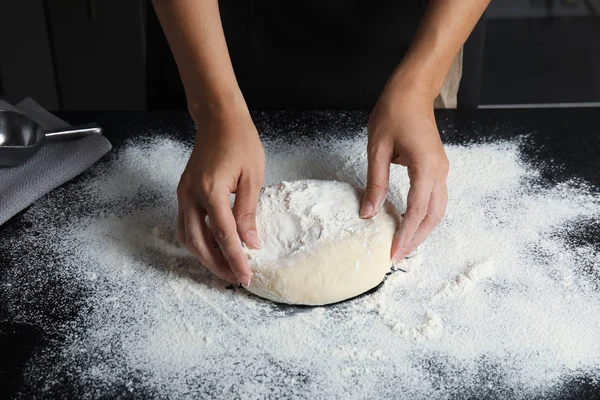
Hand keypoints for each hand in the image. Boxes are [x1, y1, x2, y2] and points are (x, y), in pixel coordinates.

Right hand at [177, 105, 264, 285]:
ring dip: (204, 256)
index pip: (224, 235)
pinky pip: (186, 224)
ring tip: (225, 267)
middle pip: (199, 242)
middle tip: (235, 278)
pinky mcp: (183, 192)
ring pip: (187, 237)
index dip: (235, 259)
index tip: (246, 276)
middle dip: (217, 264)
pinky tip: (214, 247)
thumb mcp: (253, 177)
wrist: (219, 119)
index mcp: (211, 190)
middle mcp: (191, 195)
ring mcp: (183, 194)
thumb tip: (250, 243)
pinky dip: (198, 241)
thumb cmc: (240, 142)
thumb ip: (248, 212)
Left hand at [360, 80, 448, 263]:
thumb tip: (368, 213)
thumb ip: (375, 183)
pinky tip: (409, 223)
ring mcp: (441, 170)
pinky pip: (434, 199)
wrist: (412, 91)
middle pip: (433, 216)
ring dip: (422, 229)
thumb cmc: (393, 112)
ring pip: (437, 209)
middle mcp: (439, 172)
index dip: (405, 234)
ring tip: (404, 245)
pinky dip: (424, 215)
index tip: (393, 253)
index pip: (417, 210)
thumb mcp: (377, 149)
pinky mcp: (437, 167)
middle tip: (398, 256)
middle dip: (417, 238)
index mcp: (426, 167)